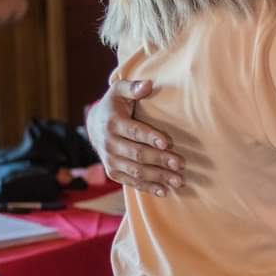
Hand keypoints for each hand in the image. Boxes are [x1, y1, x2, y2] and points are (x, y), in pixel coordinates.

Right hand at [85, 80, 193, 196]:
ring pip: (136, 171)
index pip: (134, 131)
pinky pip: (131, 182)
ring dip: (158, 177)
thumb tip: (148, 85)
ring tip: (179, 180)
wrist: (94, 126)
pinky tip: (165, 191)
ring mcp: (110, 160)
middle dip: (160, 160)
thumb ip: (133, 87)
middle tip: (180, 164)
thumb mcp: (119, 91)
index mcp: (113, 122)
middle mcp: (109, 143)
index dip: (150, 137)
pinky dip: (148, 187)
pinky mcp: (113, 172)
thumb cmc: (114, 106)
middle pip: (137, 154)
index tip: (167, 143)